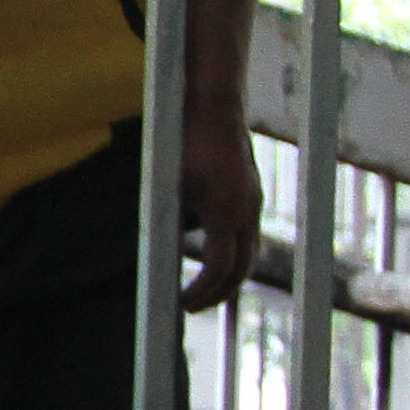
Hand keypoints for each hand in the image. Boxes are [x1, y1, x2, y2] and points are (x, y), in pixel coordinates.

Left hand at [179, 105, 261, 311]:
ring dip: (227, 273)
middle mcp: (247, 208)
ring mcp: (253, 199)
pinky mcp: (251, 190)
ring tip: (202, 288)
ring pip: (249, 250)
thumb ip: (165, 221)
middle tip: (191, 306)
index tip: (182, 305)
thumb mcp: (167, 183)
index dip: (202, 291)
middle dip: (218, 292)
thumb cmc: (183, 140)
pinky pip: (244, 231)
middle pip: (242, 267)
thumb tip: (156, 254)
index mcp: (226, 210)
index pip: (220, 267)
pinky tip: (206, 250)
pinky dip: (229, 249)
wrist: (213, 103)